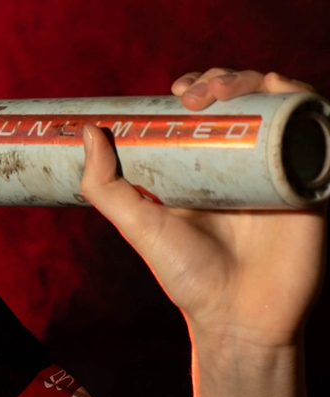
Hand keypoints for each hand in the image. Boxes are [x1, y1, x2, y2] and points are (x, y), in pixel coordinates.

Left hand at [81, 69, 325, 348]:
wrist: (239, 316)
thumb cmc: (188, 275)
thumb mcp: (138, 225)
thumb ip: (106, 186)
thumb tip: (89, 133)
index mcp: (207, 168)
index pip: (210, 110)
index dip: (198, 87)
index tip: (177, 90)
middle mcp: (245, 163)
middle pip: (246, 98)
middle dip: (223, 80)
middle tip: (196, 95)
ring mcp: (280, 168)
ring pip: (280, 105)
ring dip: (257, 82)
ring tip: (226, 91)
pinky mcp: (312, 181)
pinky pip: (318, 129)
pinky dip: (301, 101)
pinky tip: (278, 93)